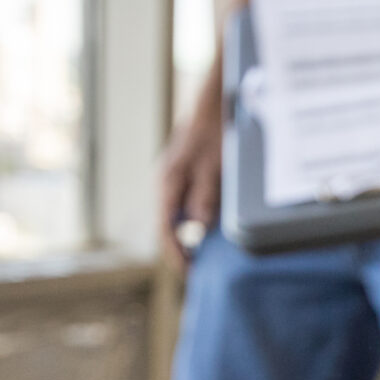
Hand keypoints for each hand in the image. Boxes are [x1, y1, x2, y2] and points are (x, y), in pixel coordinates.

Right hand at [158, 97, 222, 270]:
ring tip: (198, 259)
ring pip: (175, 217)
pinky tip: (204, 233)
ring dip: (185, 238)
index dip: (176, 254)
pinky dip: (191, 223)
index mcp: (168, 184)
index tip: (189, 273)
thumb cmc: (214, 135)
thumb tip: (198, 228)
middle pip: (167, 226)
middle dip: (179, 251)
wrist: (212, 107)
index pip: (166, 229)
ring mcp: (173, 180)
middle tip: (194, 272)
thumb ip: (205, 197)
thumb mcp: (213, 168)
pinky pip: (183, 206)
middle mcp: (165, 184)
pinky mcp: (183, 176)